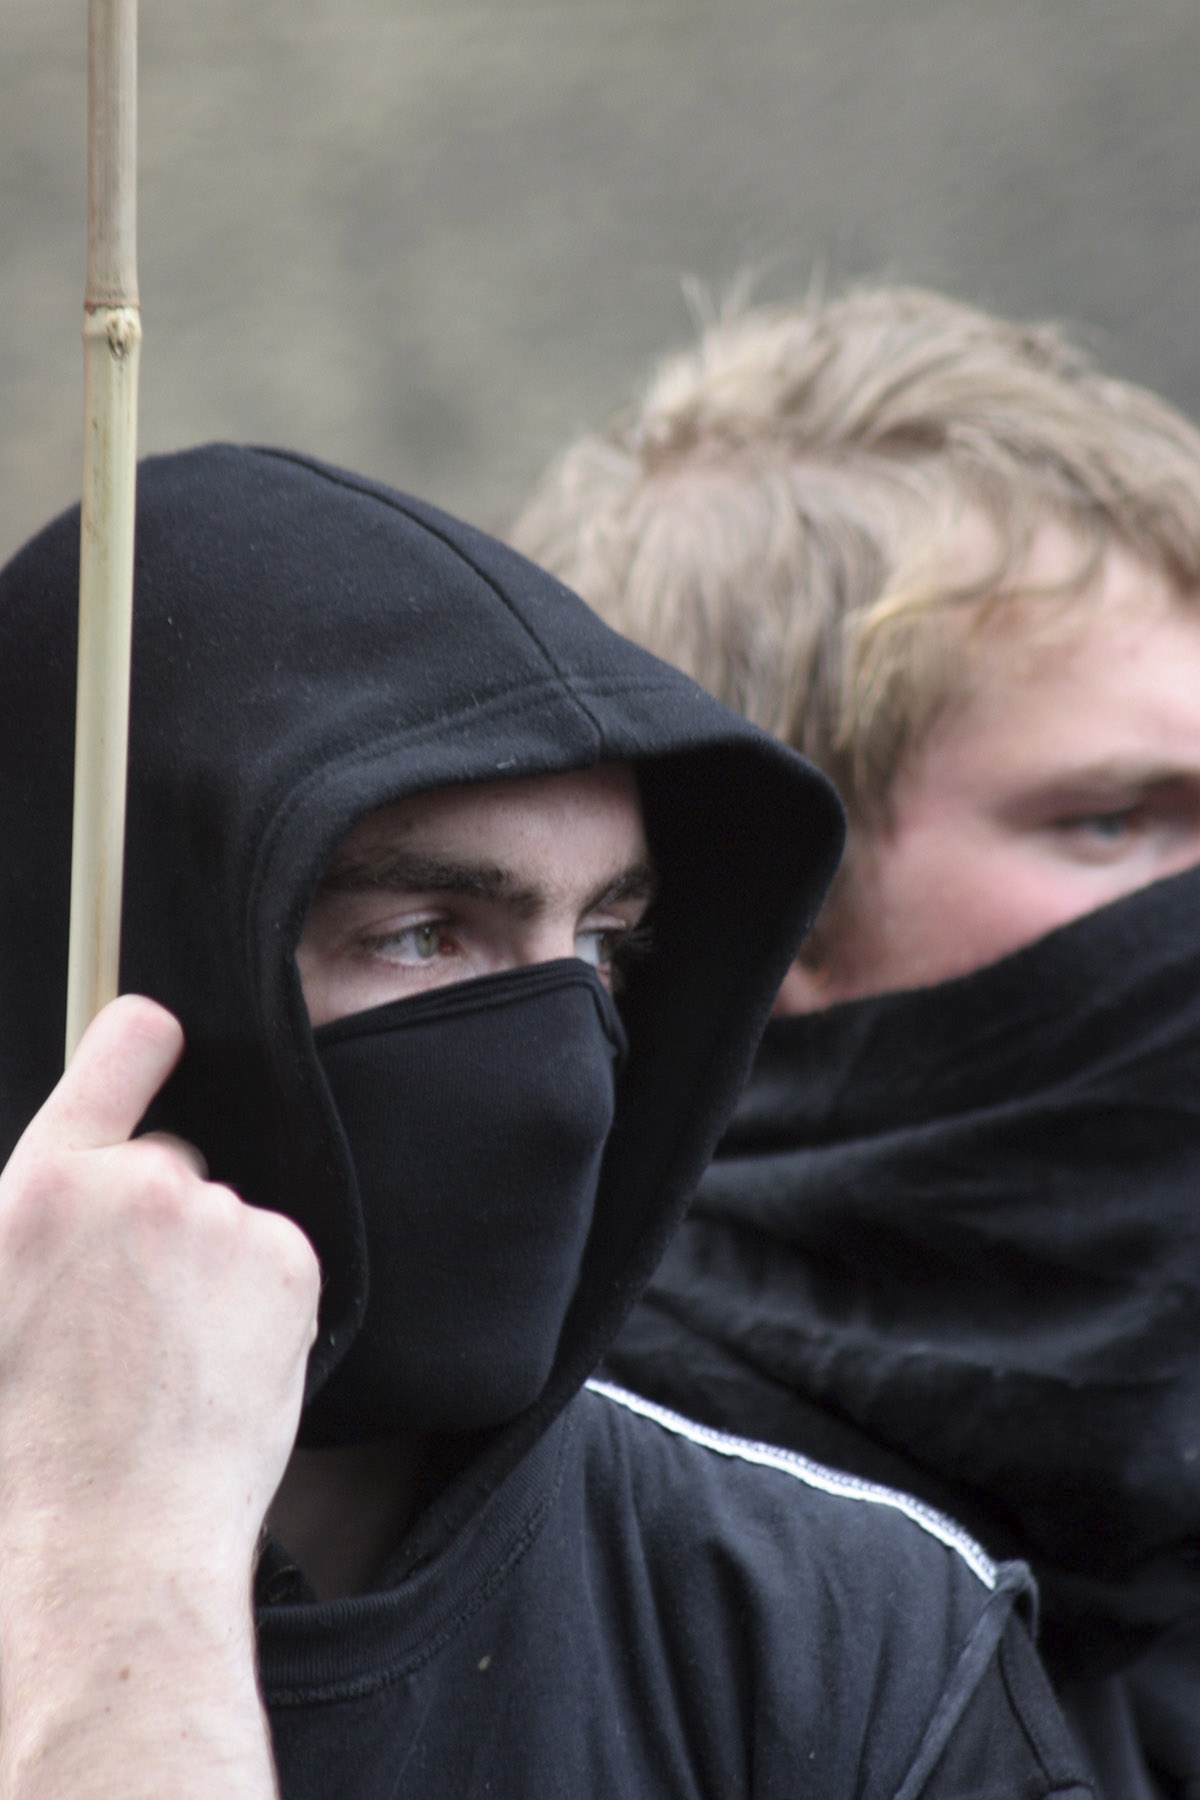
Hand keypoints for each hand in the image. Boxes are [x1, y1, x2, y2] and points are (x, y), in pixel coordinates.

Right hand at [0, 994, 319, 1798]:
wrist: (105, 1552)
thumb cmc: (25, 1461)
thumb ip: (34, 1233)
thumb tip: (65, 1214)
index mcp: (37, 1194)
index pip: (111, 1057)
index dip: (136, 1042)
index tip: (155, 1031)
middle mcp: (132, 1185)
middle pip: (167, 1168)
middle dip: (158, 1229)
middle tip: (132, 1331)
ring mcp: (217, 1219)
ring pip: (222, 1228)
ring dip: (209, 1278)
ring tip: (171, 1372)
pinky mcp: (284, 1261)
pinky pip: (275, 1265)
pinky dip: (260, 1308)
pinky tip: (219, 1377)